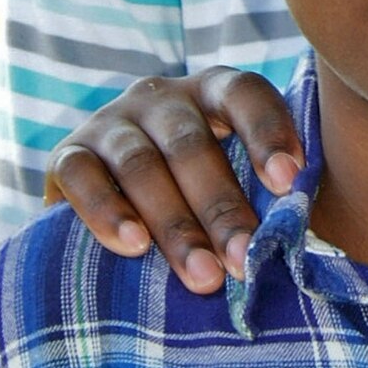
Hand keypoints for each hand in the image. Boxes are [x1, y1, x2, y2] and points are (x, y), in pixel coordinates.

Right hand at [44, 70, 305, 289]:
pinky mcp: (67, 154)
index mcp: (214, 92)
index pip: (244, 94)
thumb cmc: (201, 196)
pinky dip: (106, 211)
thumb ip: (264, 196)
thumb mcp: (236, 179)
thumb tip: (300, 242)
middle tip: (244, 260)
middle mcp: (162, 98)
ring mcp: (111, 122)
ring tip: (202, 276)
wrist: (114, 204)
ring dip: (174, 224)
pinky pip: (81, 177)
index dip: (268, 132)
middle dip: (221, 207)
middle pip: (191, 144)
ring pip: (141, 165)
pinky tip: (133, 246)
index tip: (289, 180)